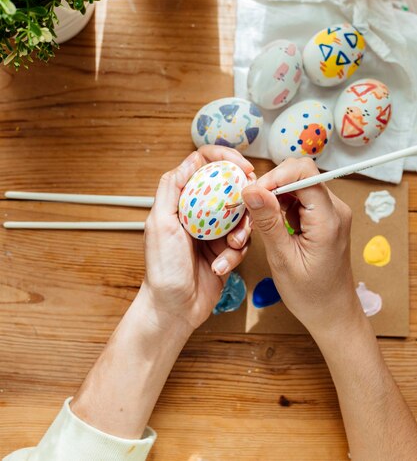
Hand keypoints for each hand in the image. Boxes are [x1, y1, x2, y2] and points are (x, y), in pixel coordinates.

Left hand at [141, 146, 253, 333]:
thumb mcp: (160, 222)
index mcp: (182, 199)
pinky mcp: (227, 250)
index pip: (204, 164)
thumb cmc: (162, 269)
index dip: (226, 158)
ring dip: (241, 231)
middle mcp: (199, 210)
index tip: (243, 166)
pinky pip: (244, 242)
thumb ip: (172, 188)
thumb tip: (190, 160)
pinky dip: (236, 254)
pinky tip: (221, 266)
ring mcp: (215, 230)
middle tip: (250, 203)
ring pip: (242, 215)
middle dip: (243, 197)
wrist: (174, 309)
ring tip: (231, 246)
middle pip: (230, 187)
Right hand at [242, 157, 360, 335]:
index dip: (274, 176)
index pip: (303, 172)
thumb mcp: (283, 259)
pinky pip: (299, 198)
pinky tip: (272, 226)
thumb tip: (251, 189)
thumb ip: (268, 222)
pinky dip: (281, 205)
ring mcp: (331, 212)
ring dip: (274, 196)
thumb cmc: (310, 295)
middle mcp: (334, 209)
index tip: (252, 194)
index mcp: (328, 219)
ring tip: (260, 221)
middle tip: (250, 208)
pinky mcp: (324, 217)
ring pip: (297, 184)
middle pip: (300, 174)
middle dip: (271, 185)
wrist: (333, 314)